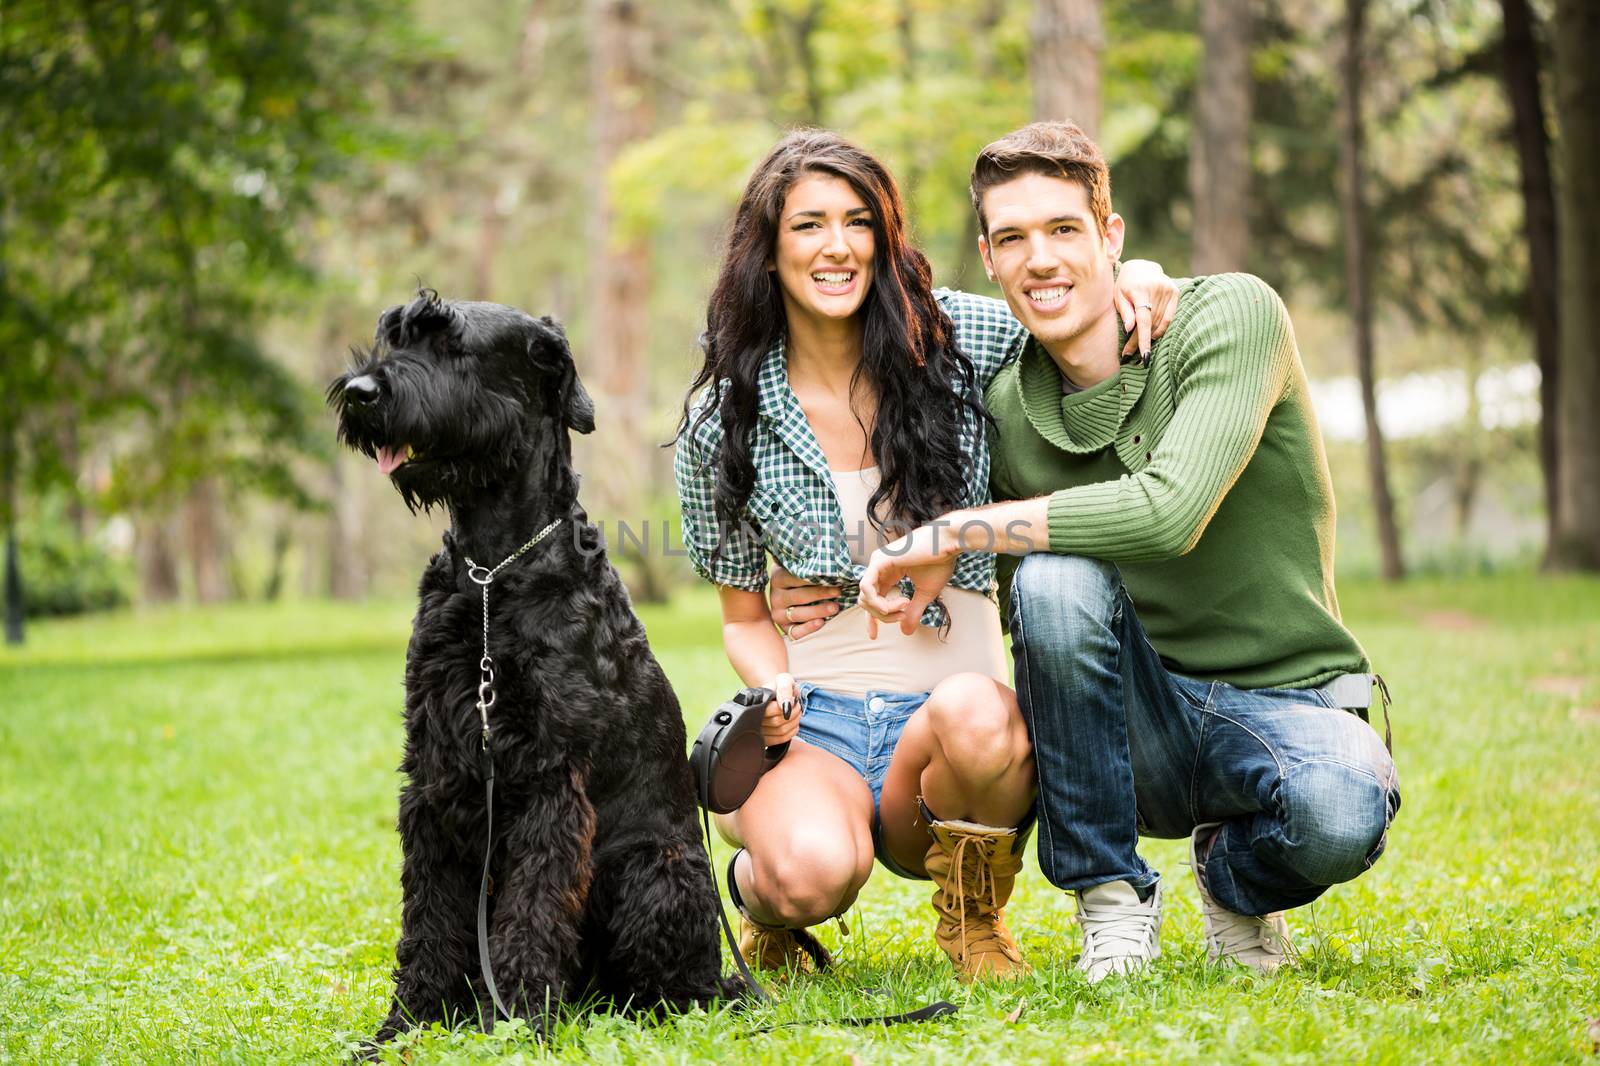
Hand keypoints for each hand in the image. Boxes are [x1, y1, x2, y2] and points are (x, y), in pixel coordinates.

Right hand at [761, 673, 800, 745]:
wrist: (777, 694)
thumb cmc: (780, 686)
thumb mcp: (784, 680)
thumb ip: (784, 689)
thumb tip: (784, 706)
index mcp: (755, 701)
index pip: (770, 710)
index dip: (785, 707)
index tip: (793, 699)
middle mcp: (753, 716)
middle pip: (776, 722)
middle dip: (793, 714)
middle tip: (797, 706)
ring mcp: (758, 729)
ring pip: (780, 732)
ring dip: (794, 722)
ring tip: (796, 713)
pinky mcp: (765, 738)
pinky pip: (780, 740)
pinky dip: (791, 732)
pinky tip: (793, 724)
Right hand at [768, 564, 839, 640]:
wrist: (784, 600)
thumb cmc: (799, 580)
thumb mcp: (798, 568)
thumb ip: (804, 559)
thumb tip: (817, 541)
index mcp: (778, 578)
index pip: (794, 578)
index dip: (813, 578)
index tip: (833, 576)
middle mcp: (776, 597)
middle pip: (798, 596)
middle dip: (820, 594)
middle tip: (838, 591)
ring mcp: (778, 614)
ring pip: (798, 614)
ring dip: (818, 611)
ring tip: (835, 607)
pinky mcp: (784, 629)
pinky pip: (795, 632)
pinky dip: (808, 628)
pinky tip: (821, 623)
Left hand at [858, 522, 958, 637]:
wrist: (948, 543)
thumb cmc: (940, 562)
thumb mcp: (925, 594)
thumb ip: (913, 612)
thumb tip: (905, 632)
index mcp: (888, 573)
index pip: (872, 599)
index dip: (872, 619)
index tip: (874, 636)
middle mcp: (879, 568)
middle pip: (866, 602)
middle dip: (882, 616)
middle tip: (904, 616)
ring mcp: (877, 563)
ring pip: (864, 597)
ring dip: (883, 611)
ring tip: (904, 607)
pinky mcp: (879, 561)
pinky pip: (867, 588)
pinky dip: (878, 602)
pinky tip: (897, 605)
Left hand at [1115, 258, 1178, 358]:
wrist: (1141, 267)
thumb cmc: (1125, 285)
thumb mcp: (1118, 295)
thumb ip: (1125, 312)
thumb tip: (1128, 329)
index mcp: (1140, 289)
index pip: (1143, 319)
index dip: (1143, 339)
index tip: (1144, 356)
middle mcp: (1157, 289)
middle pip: (1150, 323)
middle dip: (1140, 341)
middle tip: (1129, 355)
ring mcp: (1168, 290)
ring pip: (1160, 323)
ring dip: (1149, 337)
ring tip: (1139, 346)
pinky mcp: (1175, 292)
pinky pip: (1169, 318)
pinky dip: (1161, 329)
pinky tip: (1152, 335)